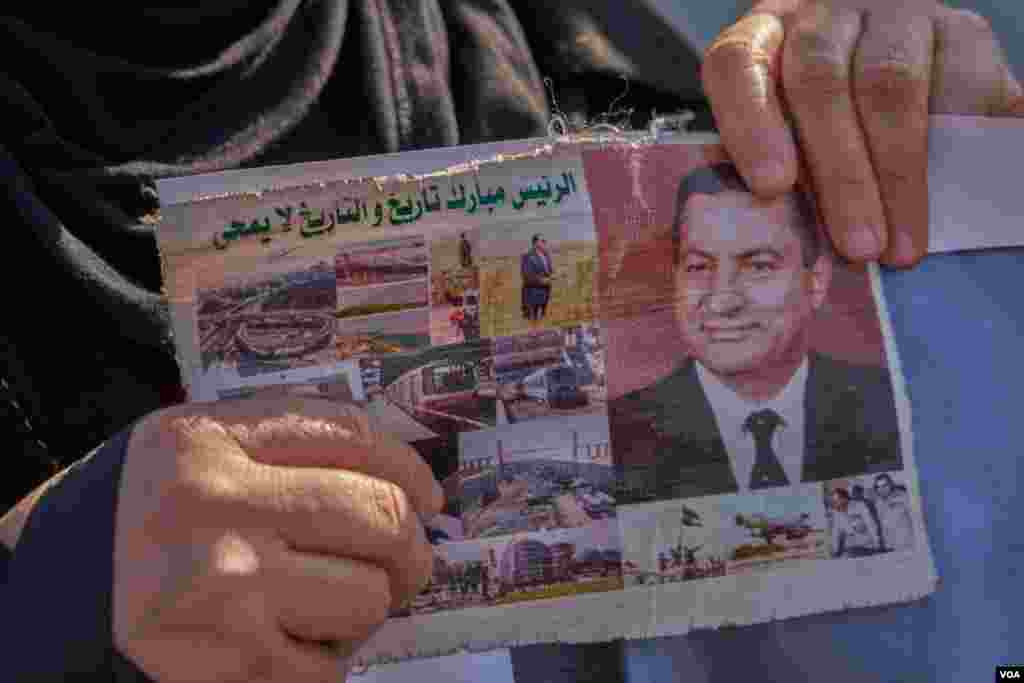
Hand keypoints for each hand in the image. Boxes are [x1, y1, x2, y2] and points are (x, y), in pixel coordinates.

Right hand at [112, 398, 443, 681]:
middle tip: (407, 561)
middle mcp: (217, 505)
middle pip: (380, 516)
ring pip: (367, 597)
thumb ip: (287, 446)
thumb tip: (402, 479)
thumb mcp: (201, 448)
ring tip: (327, 602)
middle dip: (412, 547)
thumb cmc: (150, 515)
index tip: (429, 495)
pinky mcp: (230, 661)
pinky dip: (327, 658)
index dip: (410, 468)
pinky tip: (290, 639)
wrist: (60, 594)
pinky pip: (330, 666)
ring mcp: (224, 586)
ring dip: (366, 605)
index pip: (353, 436)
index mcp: (211, 439)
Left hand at [702, 0, 1023, 265]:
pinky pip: (965, 82)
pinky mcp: (959, 28)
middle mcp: (822, 19)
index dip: (751, 126)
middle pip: (820, 82)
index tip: (772, 187)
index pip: (738, 65)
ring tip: (901, 245)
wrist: (894, 55)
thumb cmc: (820, 121)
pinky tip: (955, 198)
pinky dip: (962, 145)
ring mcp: (891, 18)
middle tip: (856, 246)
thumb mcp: (785, 138)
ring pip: (892, 83)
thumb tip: (795, 247)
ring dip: (898, 174)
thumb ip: (781, 176)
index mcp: (761, 41)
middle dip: (840, 175)